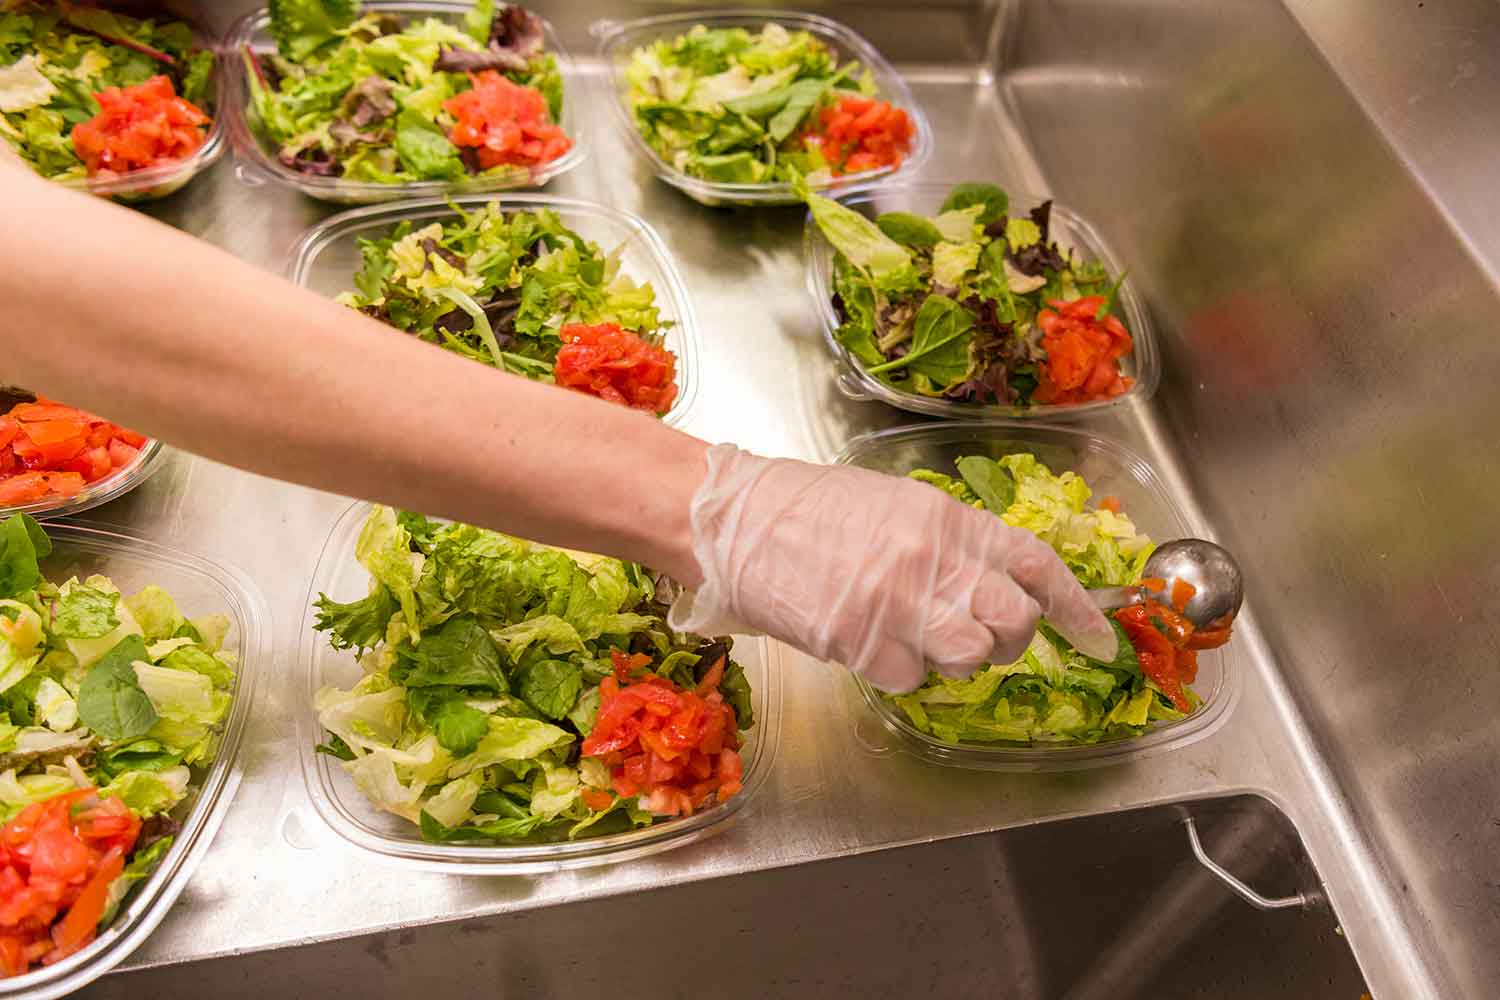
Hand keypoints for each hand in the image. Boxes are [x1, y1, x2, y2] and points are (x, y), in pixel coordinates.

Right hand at [669, 445, 1118, 692]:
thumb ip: (950, 543)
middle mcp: (932, 559)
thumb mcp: (895, 507)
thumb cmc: (809, 509)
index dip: (1076, 607)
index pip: (1036, 564)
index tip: (1098, 641)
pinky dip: (899, 671)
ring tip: (921, 640)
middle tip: (988, 640)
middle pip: (1014, 621)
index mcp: (946, 519)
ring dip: (955, 660)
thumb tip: (993, 584)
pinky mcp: (859, 641)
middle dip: (1012, 640)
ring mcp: (896, 603)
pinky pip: (910, 678)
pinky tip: (871, 644)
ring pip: (970, 658)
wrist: (734, 517)